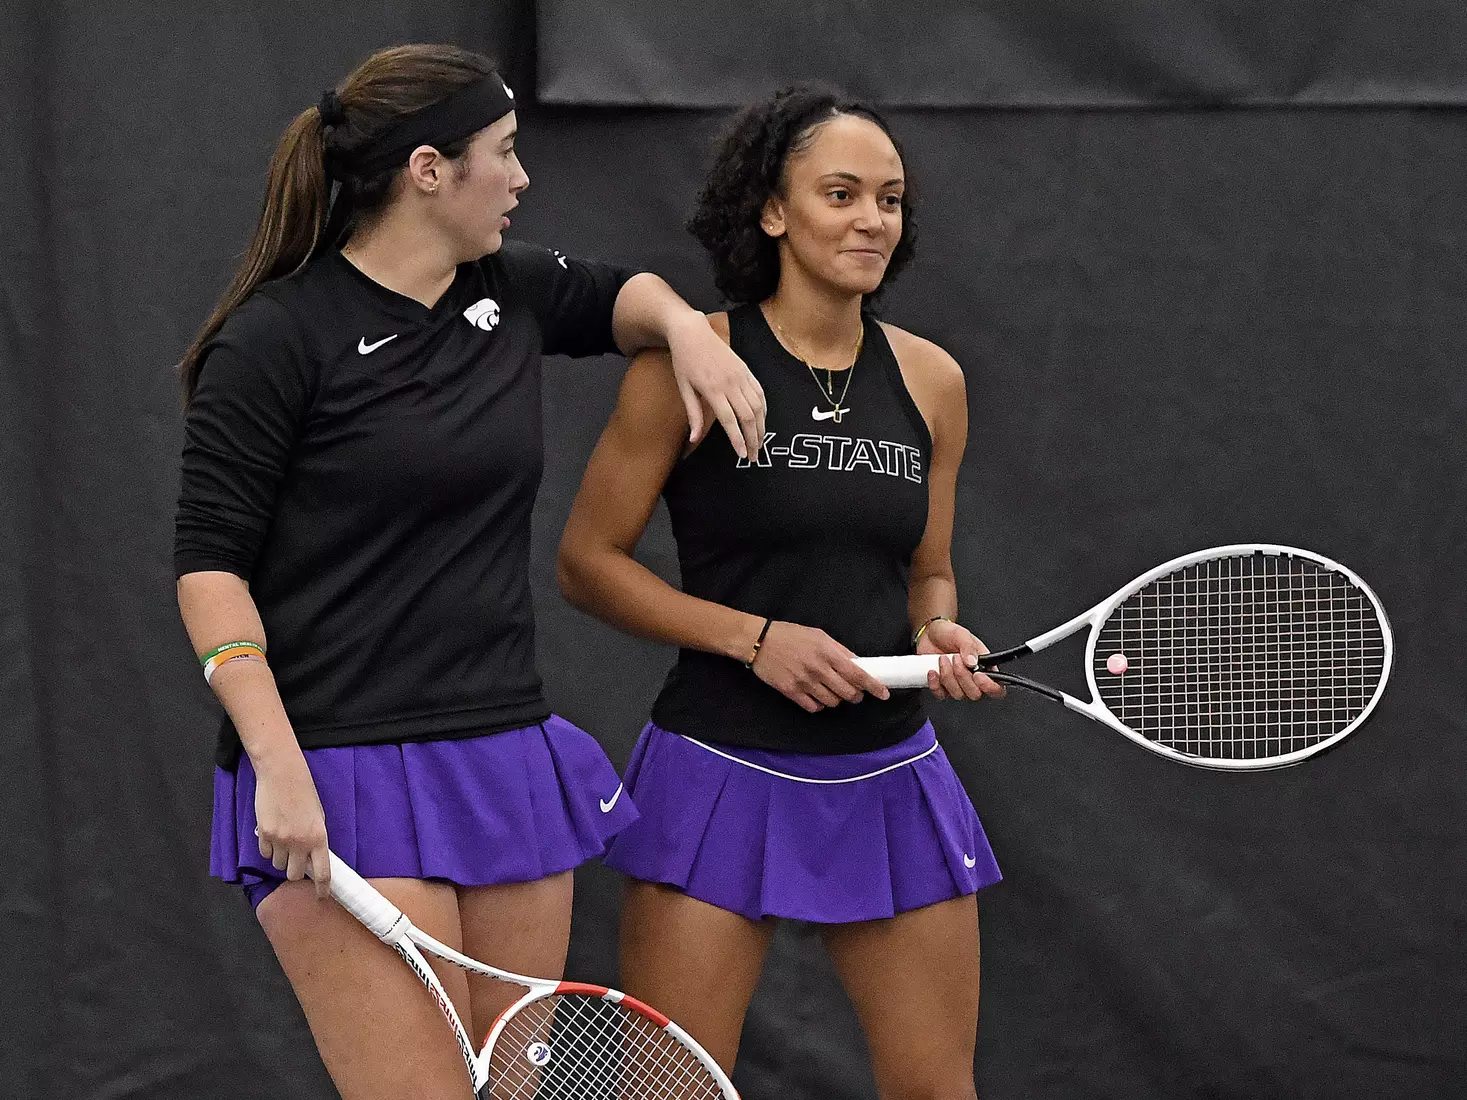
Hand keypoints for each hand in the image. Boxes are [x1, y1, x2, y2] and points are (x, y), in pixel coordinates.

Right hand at [252, 748, 330, 898]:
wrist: (283, 775)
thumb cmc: (305, 793)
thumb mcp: (318, 816)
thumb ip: (315, 838)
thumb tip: (312, 858)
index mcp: (319, 837)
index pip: (322, 872)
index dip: (322, 888)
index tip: (322, 896)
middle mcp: (299, 842)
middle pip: (294, 874)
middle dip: (295, 871)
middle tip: (296, 860)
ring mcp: (280, 839)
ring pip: (277, 865)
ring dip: (281, 858)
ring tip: (284, 840)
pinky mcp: (264, 834)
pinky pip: (265, 853)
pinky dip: (268, 849)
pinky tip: (273, 834)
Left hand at [666, 313, 766, 459]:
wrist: (692, 332)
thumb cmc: (684, 360)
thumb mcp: (683, 388)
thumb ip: (692, 414)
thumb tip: (693, 439)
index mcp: (713, 389)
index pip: (730, 420)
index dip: (738, 440)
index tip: (743, 455)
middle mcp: (730, 383)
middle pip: (748, 416)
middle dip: (754, 439)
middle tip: (754, 456)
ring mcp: (741, 376)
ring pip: (758, 406)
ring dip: (761, 427)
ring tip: (760, 443)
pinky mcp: (746, 370)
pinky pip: (760, 392)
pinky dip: (764, 409)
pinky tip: (763, 421)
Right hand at [750, 621, 891, 712]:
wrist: (759, 641)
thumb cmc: (790, 635)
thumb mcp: (818, 635)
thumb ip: (839, 650)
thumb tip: (857, 663)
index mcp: (828, 653)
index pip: (858, 675)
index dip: (874, 686)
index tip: (884, 694)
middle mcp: (818, 669)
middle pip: (848, 693)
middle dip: (856, 695)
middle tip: (854, 692)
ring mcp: (804, 682)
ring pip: (832, 702)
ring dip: (837, 699)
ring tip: (832, 690)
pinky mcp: (791, 692)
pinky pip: (813, 707)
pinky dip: (819, 704)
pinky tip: (816, 695)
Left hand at [917, 619, 1006, 701]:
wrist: (930, 634)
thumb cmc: (950, 634)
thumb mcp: (961, 635)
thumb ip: (968, 647)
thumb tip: (973, 662)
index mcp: (985, 668)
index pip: (997, 688)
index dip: (990, 687)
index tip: (977, 675)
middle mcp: (973, 680)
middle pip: (975, 694)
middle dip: (963, 676)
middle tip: (955, 658)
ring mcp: (957, 685)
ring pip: (957, 695)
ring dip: (947, 676)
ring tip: (942, 658)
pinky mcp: (942, 688)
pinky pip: (940, 694)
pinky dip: (935, 684)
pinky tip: (932, 671)